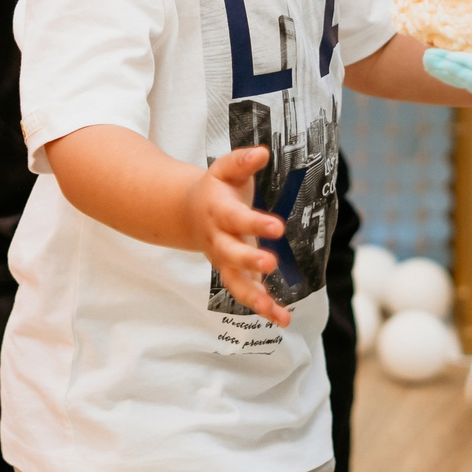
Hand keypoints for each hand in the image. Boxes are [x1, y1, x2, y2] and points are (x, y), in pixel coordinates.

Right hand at [189, 146, 290, 324]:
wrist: (188, 213)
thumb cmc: (216, 189)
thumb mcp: (224, 169)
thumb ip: (242, 161)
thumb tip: (262, 152)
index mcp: (218, 212)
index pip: (236, 218)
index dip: (255, 223)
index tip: (278, 226)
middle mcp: (219, 239)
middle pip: (231, 254)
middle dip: (249, 260)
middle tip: (270, 263)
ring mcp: (224, 260)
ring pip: (235, 282)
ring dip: (254, 297)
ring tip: (275, 310)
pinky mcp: (233, 274)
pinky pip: (246, 293)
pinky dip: (263, 307)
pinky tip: (283, 318)